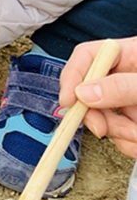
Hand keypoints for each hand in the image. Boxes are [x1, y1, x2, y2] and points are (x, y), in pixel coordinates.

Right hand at [59, 38, 136, 157]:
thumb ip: (122, 85)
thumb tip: (84, 93)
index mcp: (129, 55)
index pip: (87, 57)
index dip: (72, 77)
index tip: (68, 102)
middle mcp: (125, 77)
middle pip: (90, 92)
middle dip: (96, 115)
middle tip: (102, 129)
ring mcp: (130, 101)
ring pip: (105, 118)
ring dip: (118, 134)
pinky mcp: (135, 121)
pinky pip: (121, 137)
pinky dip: (129, 144)